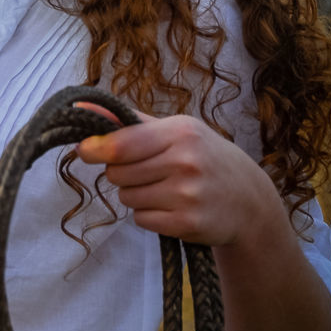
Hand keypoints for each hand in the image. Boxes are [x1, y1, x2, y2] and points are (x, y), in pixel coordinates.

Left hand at [77, 105, 272, 246]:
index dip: (95, 149)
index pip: (122, 144)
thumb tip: (82, 107)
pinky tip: (171, 207)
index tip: (84, 150)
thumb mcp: (176, 130)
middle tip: (146, 171)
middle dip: (121, 173)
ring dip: (136, 195)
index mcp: (180, 132)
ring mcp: (187, 195)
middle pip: (118, 173)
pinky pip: (141, 219)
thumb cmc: (204, 157)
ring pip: (127, 197)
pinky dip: (149, 215)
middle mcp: (185, 162)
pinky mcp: (187, 224)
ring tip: (163, 188)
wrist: (248, 199)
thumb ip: (130, 121)